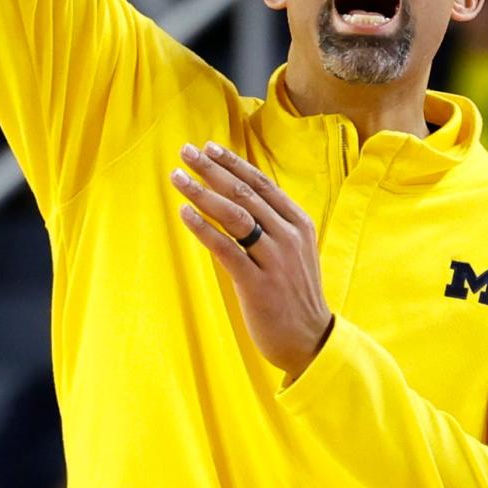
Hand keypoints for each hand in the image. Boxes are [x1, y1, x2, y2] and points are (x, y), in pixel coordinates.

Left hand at [171, 142, 332, 379]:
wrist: (310, 340)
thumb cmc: (295, 295)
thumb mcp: (293, 253)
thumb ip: (273, 226)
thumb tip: (238, 199)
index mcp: (299, 225)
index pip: (262, 184)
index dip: (234, 164)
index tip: (209, 147)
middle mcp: (288, 237)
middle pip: (244, 194)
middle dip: (212, 169)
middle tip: (185, 151)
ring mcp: (275, 260)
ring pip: (234, 216)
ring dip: (202, 193)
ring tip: (178, 178)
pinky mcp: (258, 284)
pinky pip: (226, 249)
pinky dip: (204, 228)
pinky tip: (184, 214)